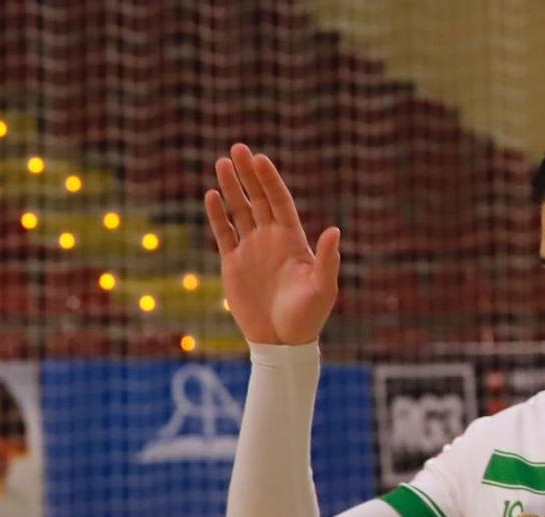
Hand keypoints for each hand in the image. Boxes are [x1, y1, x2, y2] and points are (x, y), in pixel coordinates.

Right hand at [203, 144, 340, 345]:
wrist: (282, 340)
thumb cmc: (308, 316)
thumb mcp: (323, 288)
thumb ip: (327, 259)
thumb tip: (334, 231)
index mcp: (293, 239)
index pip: (279, 201)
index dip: (269, 180)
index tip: (260, 159)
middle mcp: (271, 239)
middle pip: (257, 198)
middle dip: (247, 174)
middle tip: (237, 148)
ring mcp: (251, 250)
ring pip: (239, 211)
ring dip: (230, 188)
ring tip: (220, 163)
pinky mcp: (233, 265)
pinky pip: (223, 234)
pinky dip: (217, 216)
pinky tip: (211, 197)